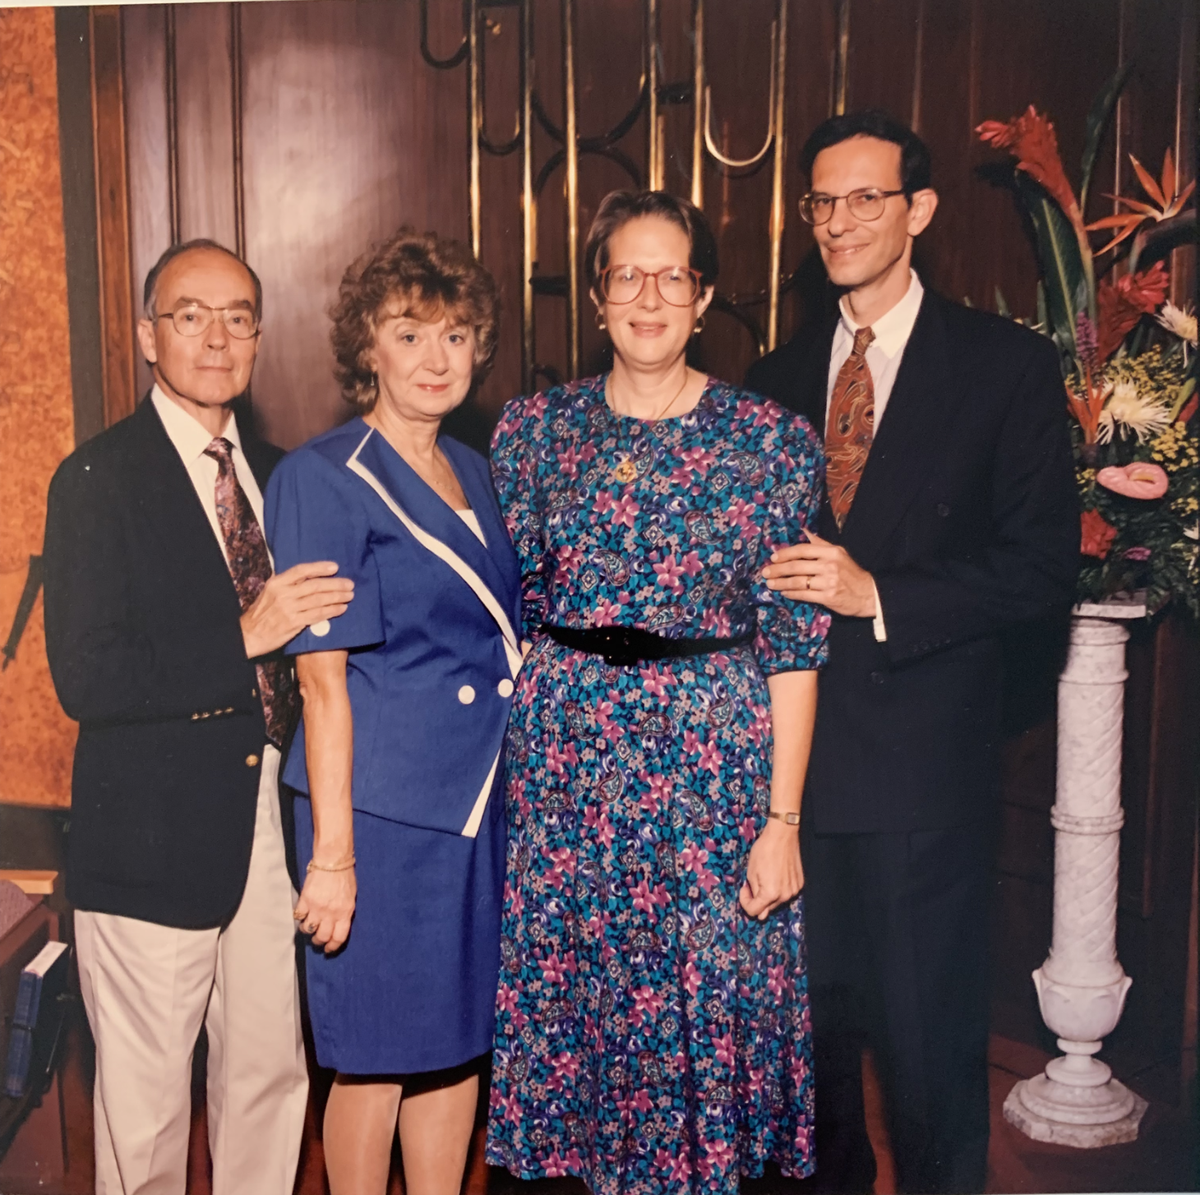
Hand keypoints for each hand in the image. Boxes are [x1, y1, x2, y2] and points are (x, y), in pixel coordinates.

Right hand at [241, 562, 353, 657]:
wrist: (249, 635)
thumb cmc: (262, 613)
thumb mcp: (270, 593)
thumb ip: (288, 585)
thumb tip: (310, 577)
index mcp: (277, 583)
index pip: (301, 570)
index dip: (320, 567)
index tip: (335, 567)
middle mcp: (283, 594)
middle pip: (315, 585)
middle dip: (335, 584)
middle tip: (350, 584)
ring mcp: (288, 609)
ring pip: (319, 600)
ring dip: (337, 597)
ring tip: (349, 596)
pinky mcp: (293, 623)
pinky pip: (317, 615)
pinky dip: (331, 611)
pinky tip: (341, 609)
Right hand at [293, 865, 355, 953]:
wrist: (333, 860)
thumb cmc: (345, 877)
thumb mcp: (351, 897)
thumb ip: (345, 912)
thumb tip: (338, 925)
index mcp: (345, 912)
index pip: (338, 937)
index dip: (332, 946)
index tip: (328, 949)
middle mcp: (331, 913)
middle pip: (322, 936)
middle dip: (319, 942)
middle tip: (317, 940)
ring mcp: (317, 907)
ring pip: (308, 929)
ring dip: (308, 931)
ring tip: (309, 927)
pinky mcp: (305, 900)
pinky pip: (299, 916)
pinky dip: (299, 918)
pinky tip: (302, 915)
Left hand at [739, 819, 803, 919]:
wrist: (782, 836)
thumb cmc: (764, 850)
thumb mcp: (751, 871)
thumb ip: (752, 891)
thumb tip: (755, 901)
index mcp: (770, 894)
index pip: (754, 911)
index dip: (745, 901)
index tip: (744, 889)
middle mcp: (784, 896)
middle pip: (767, 908)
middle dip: (758, 899)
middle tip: (753, 883)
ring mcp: (794, 890)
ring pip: (777, 901)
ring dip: (769, 895)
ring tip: (766, 877)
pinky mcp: (800, 883)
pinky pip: (786, 892)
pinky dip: (780, 888)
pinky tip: (777, 874)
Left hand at [761, 532, 875, 617]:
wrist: (868, 593)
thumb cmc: (851, 572)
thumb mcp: (839, 553)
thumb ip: (820, 543)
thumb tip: (804, 531)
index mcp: (831, 552)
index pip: (802, 550)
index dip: (785, 554)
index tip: (773, 558)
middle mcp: (829, 565)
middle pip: (796, 566)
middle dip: (778, 570)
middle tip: (765, 572)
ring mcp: (828, 582)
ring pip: (798, 582)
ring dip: (781, 583)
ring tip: (770, 584)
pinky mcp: (828, 597)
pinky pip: (804, 595)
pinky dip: (792, 594)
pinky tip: (784, 593)